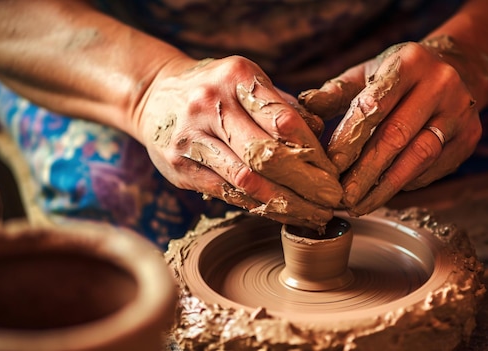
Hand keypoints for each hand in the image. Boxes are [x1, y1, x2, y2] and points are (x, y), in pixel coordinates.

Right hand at [133, 55, 341, 227]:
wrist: (153, 94)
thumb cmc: (215, 88)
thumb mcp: (248, 81)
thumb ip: (283, 106)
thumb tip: (322, 135)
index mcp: (236, 78)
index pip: (284, 121)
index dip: (313, 153)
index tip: (334, 174)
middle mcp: (210, 105)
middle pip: (266, 154)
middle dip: (306, 184)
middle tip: (331, 201)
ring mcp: (191, 138)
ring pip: (246, 179)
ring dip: (286, 203)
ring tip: (313, 215)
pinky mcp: (180, 167)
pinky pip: (226, 193)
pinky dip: (259, 207)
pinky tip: (282, 214)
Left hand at [300, 40, 484, 215]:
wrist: (458, 70)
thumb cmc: (400, 77)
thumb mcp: (368, 73)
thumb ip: (337, 92)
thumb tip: (306, 107)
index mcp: (409, 62)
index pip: (374, 105)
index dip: (351, 139)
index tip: (332, 166)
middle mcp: (440, 84)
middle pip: (397, 136)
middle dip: (366, 172)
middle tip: (343, 198)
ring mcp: (460, 112)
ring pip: (419, 157)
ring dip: (386, 187)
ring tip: (360, 205)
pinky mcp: (471, 137)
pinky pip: (435, 169)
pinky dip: (408, 184)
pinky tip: (385, 193)